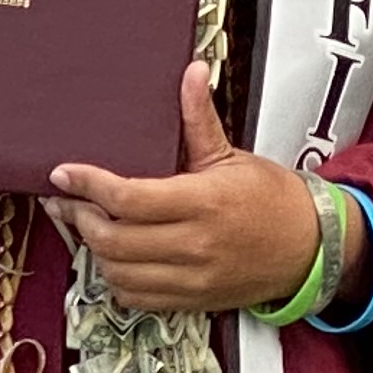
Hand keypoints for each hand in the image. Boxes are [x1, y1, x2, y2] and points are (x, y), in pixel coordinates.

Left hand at [46, 65, 322, 315]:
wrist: (309, 247)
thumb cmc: (271, 198)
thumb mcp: (232, 155)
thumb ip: (199, 119)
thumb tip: (191, 70)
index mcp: (203, 202)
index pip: (128, 199)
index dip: (87, 185)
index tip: (63, 173)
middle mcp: (194, 245)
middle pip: (113, 240)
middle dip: (80, 218)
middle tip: (68, 200)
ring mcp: (192, 279)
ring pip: (118, 273)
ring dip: (94, 250)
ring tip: (87, 225)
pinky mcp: (191, 301)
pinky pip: (136, 298)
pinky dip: (116, 279)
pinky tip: (113, 257)